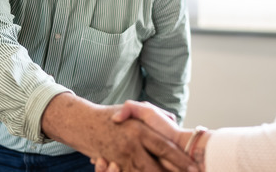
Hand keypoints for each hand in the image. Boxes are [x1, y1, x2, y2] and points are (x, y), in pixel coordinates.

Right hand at [41, 93, 194, 171]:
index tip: (193, 168)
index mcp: (140, 131)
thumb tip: (173, 121)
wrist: (82, 123)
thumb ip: (156, 115)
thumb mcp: (135, 110)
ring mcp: (121, 157)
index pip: (165, 148)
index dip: (180, 160)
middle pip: (155, 167)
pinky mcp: (112, 165)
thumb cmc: (111, 116)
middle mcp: (132, 146)